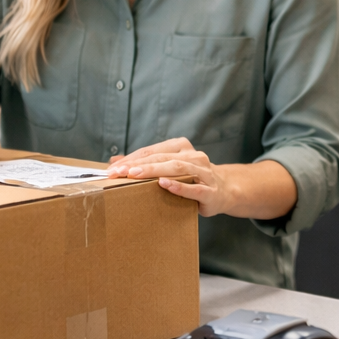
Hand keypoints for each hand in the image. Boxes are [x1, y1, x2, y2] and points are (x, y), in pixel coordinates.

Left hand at [107, 138, 232, 216]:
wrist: (225, 190)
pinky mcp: (211, 191)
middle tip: (117, 172)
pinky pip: (194, 187)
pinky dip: (179, 186)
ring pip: (178, 168)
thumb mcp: (170, 167)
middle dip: (137, 164)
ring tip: (135, 175)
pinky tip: (164, 185)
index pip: (152, 151)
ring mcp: (204, 172)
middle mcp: (194, 156)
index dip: (132, 159)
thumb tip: (114, 161)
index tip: (112, 169)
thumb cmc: (192, 179)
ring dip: (154, 171)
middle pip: (162, 158)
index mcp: (182, 147)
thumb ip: (145, 163)